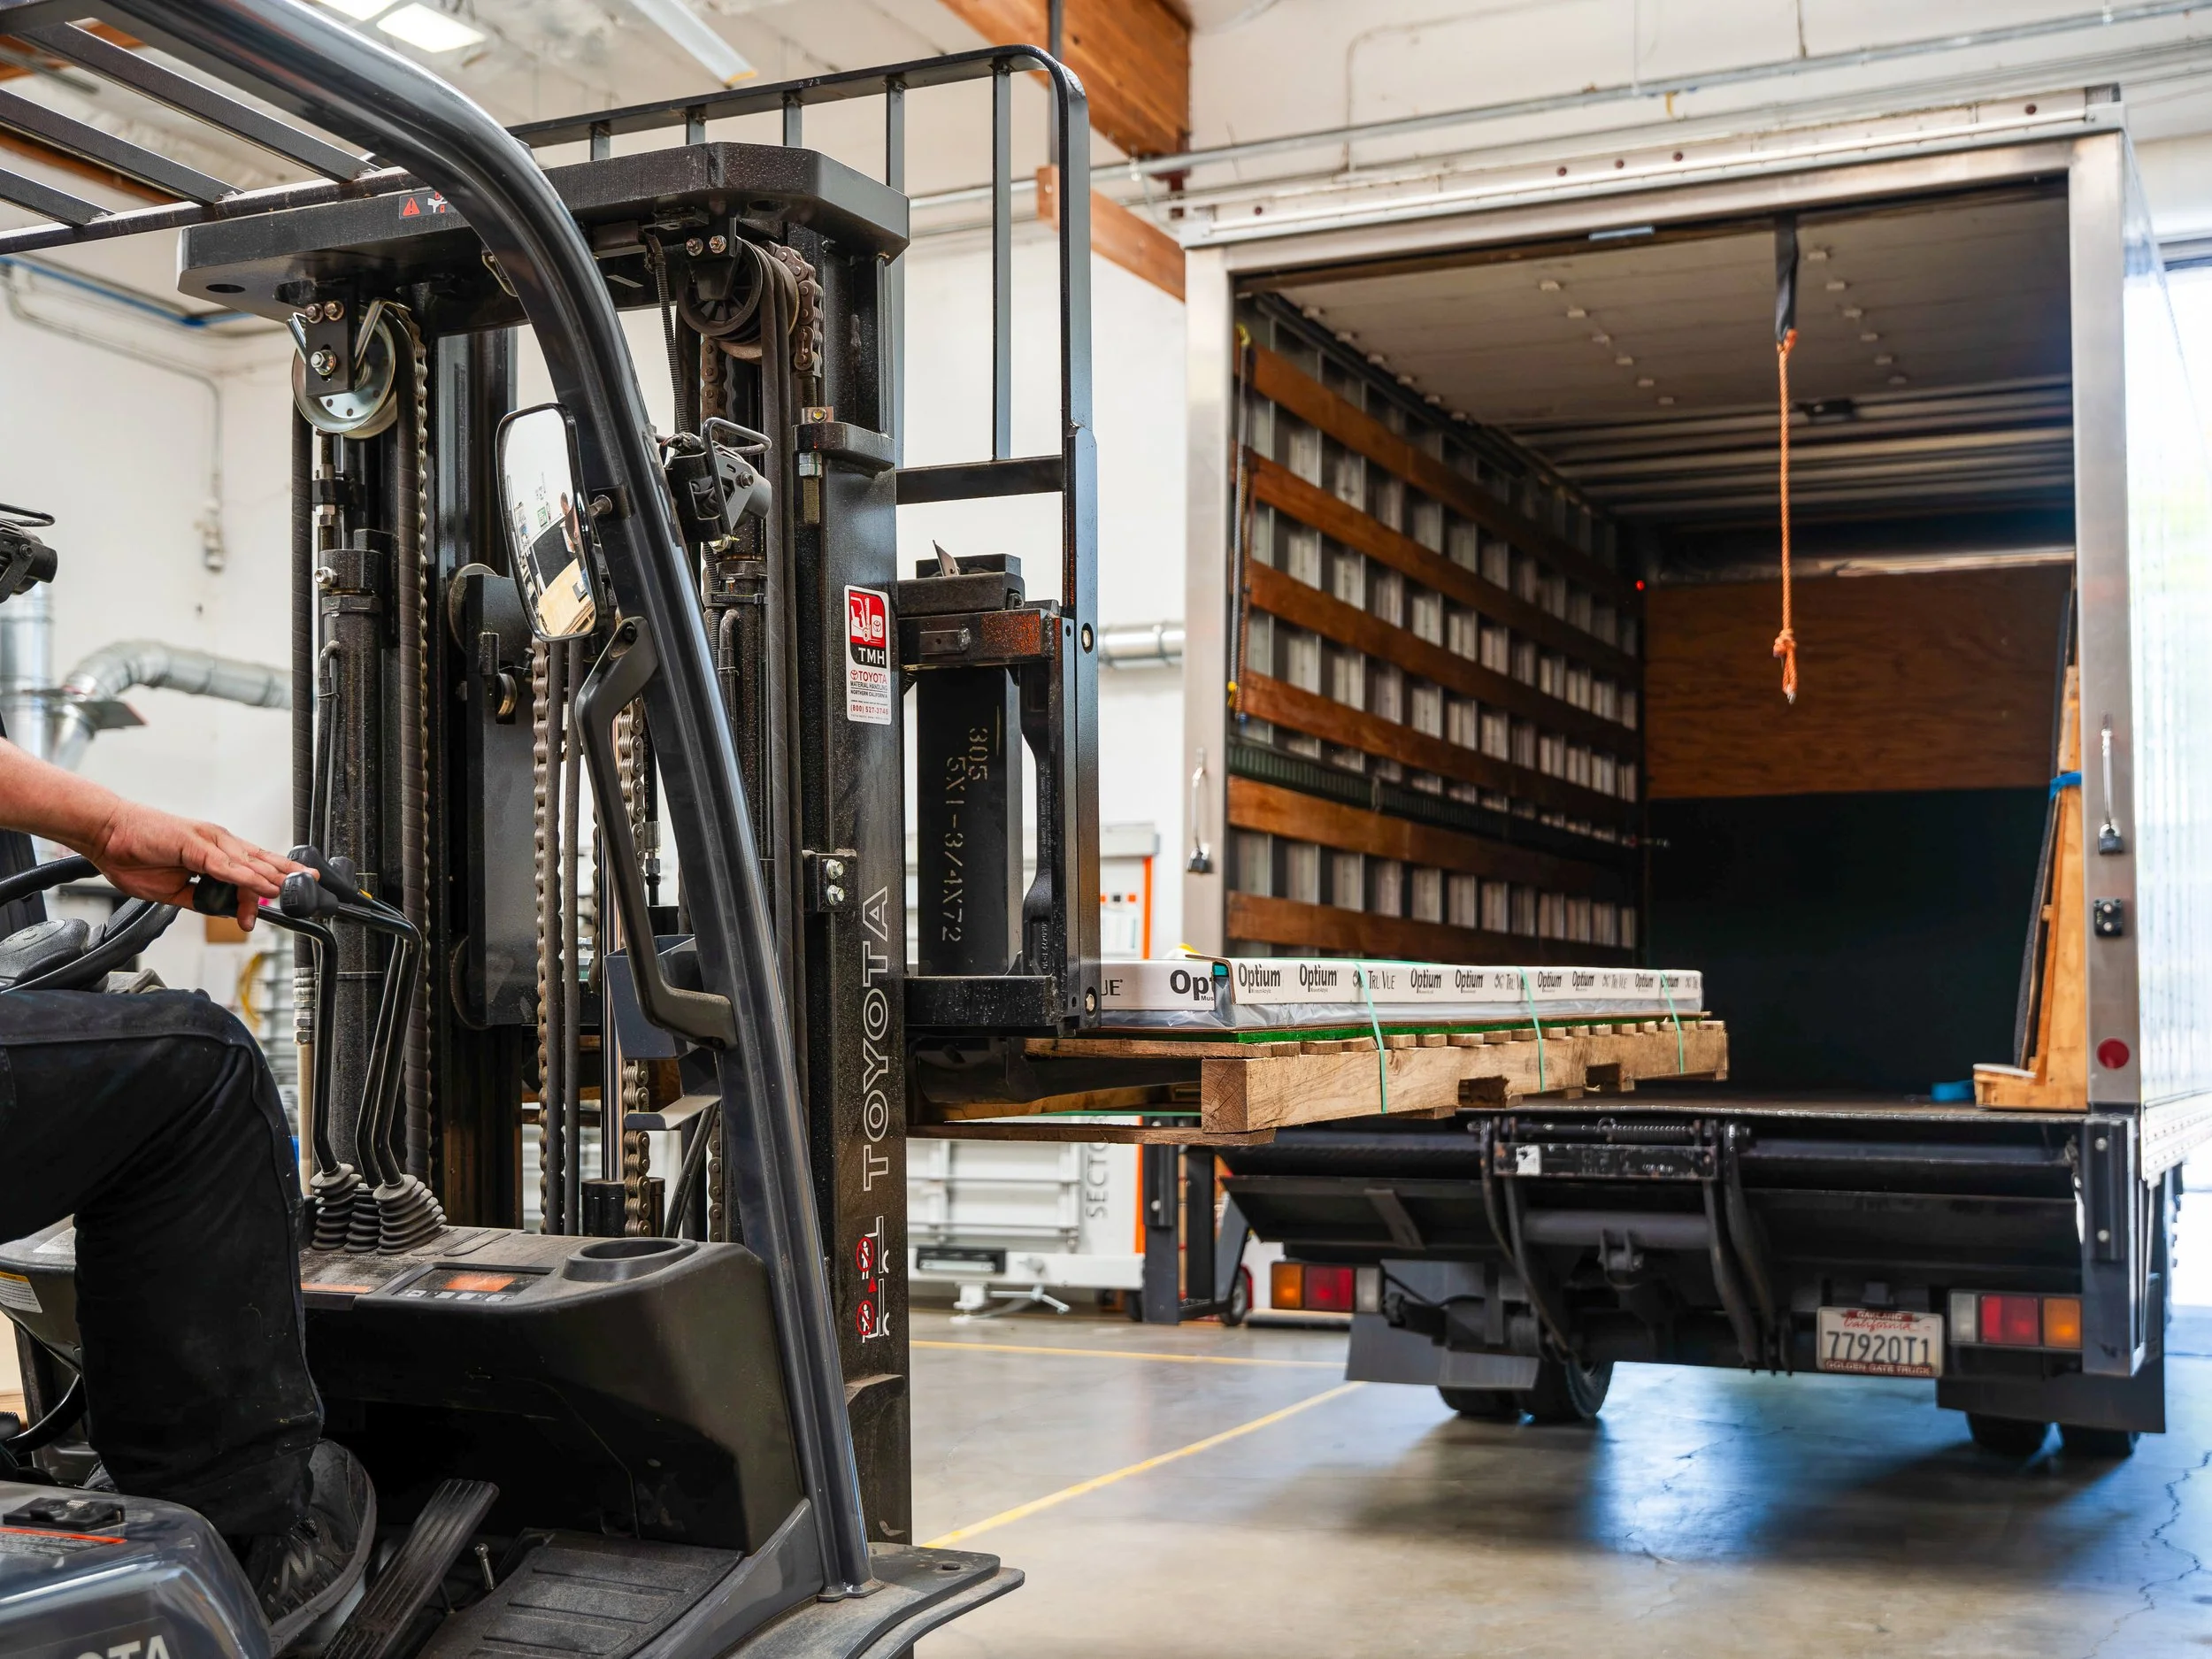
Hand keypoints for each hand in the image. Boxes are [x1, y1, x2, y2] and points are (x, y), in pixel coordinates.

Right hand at [82, 800, 301, 930]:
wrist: (105, 836)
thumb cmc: (134, 856)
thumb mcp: (173, 891)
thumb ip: (200, 899)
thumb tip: (223, 911)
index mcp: (215, 853)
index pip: (253, 868)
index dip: (273, 884)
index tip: (287, 901)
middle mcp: (218, 843)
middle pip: (260, 864)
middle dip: (286, 877)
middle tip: (309, 891)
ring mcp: (209, 841)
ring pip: (250, 863)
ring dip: (273, 879)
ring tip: (293, 890)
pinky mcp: (196, 843)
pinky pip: (227, 865)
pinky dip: (247, 877)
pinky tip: (263, 886)